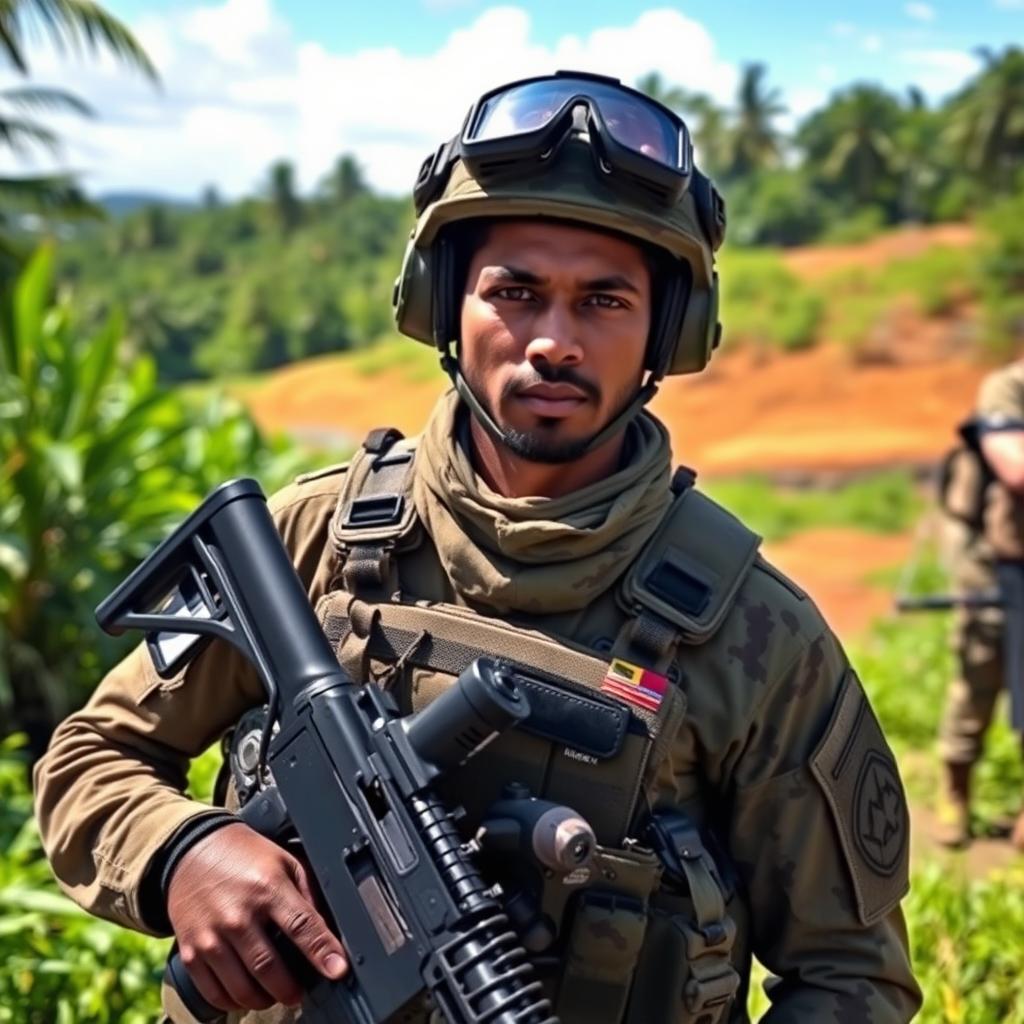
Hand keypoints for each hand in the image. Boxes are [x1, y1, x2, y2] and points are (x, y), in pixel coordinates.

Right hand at [166, 822, 347, 1011]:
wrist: (191, 850)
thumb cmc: (244, 856)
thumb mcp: (284, 860)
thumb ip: (306, 892)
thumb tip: (327, 927)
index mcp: (267, 887)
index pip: (301, 926)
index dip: (322, 951)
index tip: (337, 970)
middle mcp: (238, 915)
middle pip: (269, 967)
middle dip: (290, 989)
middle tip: (299, 992)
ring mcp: (211, 936)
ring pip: (242, 987)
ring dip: (264, 1000)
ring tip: (274, 995)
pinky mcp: (190, 951)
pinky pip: (214, 992)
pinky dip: (233, 1002)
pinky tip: (245, 994)